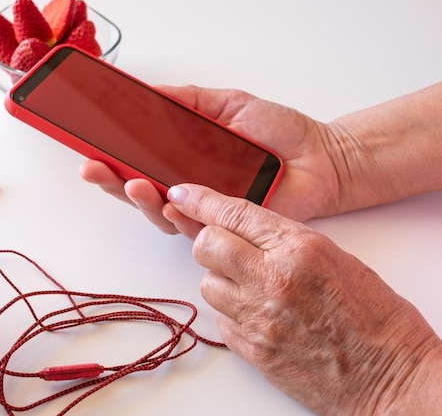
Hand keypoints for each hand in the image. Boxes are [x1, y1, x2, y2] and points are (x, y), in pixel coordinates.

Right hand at [79, 85, 341, 232]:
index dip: (112, 158)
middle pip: (140, 192)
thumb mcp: (228, 104)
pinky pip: (198, 228)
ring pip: (162, 214)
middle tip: (94, 169)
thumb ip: (189, 101)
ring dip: (142, 201)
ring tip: (131, 184)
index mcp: (185, 159)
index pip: (139, 162)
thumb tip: (149, 91)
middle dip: (112, 183)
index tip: (88, 147)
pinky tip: (168, 202)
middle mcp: (190, 187)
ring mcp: (208, 210)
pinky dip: (180, 216)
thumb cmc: (280, 132)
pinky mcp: (229, 228)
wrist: (322, 156)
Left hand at [165, 183, 441, 414]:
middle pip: (206, 246)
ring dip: (222, 282)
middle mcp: (273, 281)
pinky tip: (259, 316)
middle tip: (229, 251)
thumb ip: (283, 240)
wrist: (389, 375)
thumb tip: (241, 231)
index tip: (181, 194)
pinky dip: (232, 314)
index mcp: (299, 249)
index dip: (201, 200)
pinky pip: (220, 321)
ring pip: (207, 284)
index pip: (234, 214)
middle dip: (210, 243)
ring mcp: (260, 318)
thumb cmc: (375, 316)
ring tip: (254, 289)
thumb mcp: (334, 256)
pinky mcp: (253, 350)